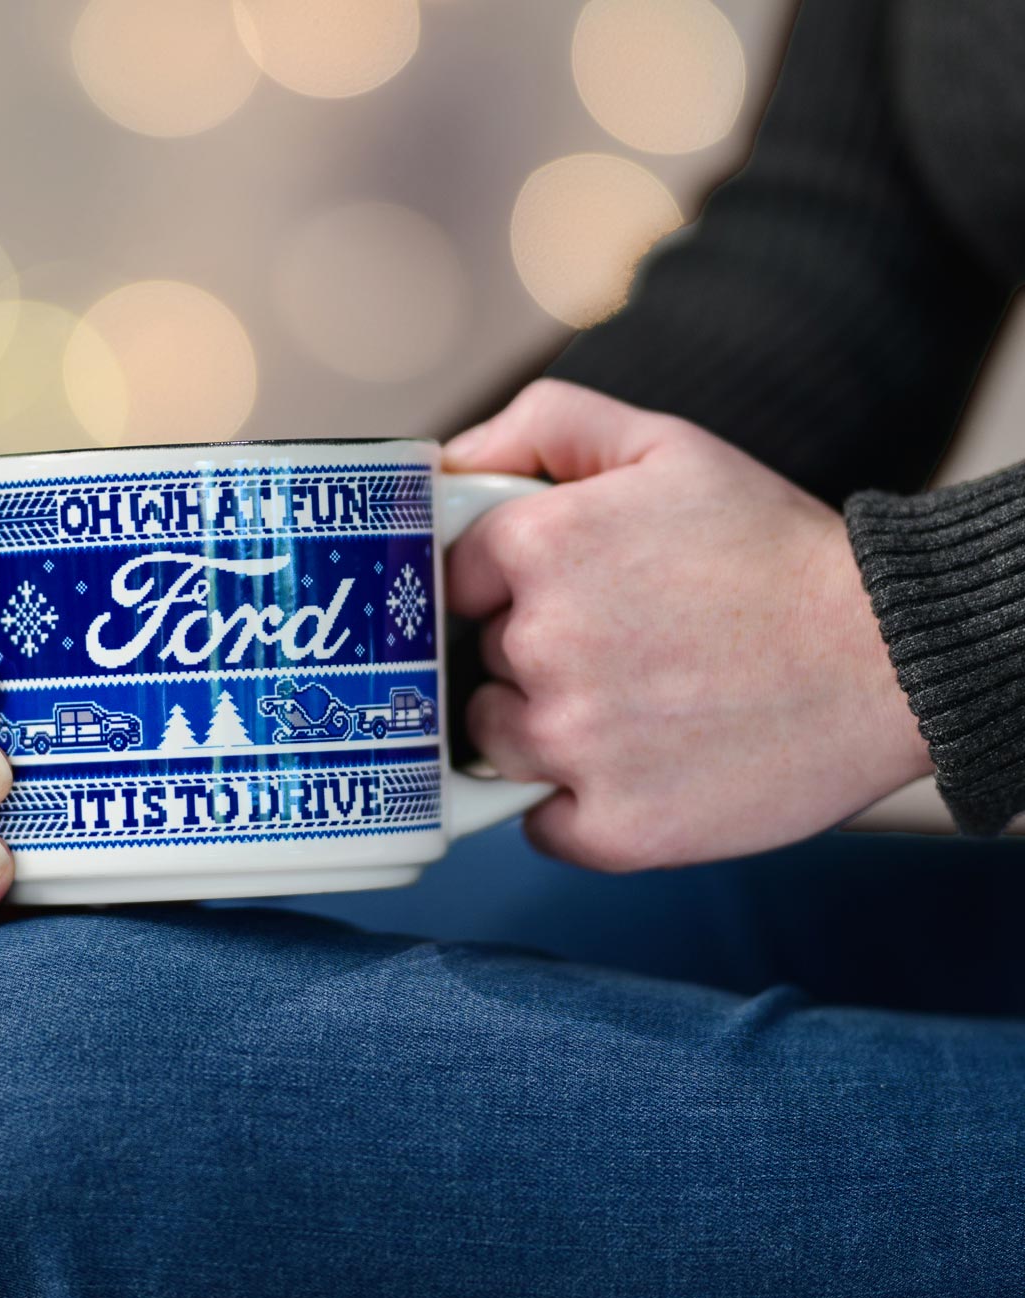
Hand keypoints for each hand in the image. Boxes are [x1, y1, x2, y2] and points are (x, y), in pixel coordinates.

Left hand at [444, 380, 931, 870]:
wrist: (891, 656)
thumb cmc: (774, 549)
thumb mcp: (664, 444)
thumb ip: (544, 426)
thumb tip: (449, 462)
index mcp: (539, 545)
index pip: (455, 581)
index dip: (502, 590)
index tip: (560, 598)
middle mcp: (542, 646)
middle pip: (481, 662)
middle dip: (533, 655)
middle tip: (625, 647)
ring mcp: (575, 744)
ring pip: (499, 744)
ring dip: (545, 731)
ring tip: (637, 708)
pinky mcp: (613, 827)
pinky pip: (543, 823)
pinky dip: (577, 805)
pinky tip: (640, 768)